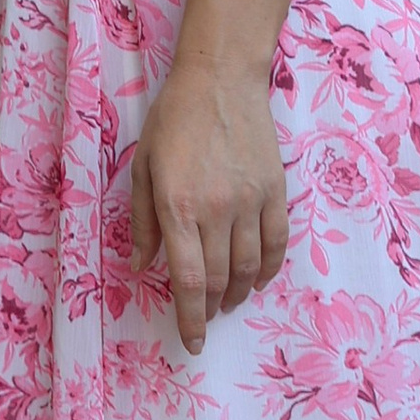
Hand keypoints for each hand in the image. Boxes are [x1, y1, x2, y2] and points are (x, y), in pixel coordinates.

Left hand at [129, 58, 288, 355]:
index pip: (189, 280)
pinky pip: (277, 242)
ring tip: (229, 301)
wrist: (220, 78)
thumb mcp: (143, 166)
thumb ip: (143, 221)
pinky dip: (269, 268)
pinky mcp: (275, 190)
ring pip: (250, 267)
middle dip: (211, 308)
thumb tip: (142, 267)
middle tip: (205, 316)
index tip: (191, 342)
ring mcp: (250, 201)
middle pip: (221, 280)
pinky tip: (259, 278)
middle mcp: (216, 210)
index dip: (190, 319)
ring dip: (239, 293)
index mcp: (178, 207)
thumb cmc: (173, 119)